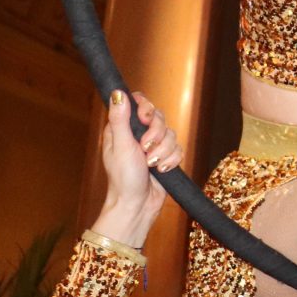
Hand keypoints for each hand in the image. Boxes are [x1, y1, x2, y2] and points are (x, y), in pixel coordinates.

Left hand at [94, 91, 180, 249]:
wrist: (138, 204)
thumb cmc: (123, 178)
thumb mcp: (120, 146)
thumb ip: (120, 119)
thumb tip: (117, 93)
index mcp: (122, 128)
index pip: (139, 103)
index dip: (146, 108)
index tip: (144, 118)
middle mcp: (138, 134)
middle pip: (159, 117)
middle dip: (156, 134)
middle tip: (146, 148)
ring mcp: (153, 145)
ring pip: (171, 134)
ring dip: (164, 151)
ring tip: (152, 164)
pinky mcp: (166, 157)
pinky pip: (179, 149)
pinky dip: (172, 160)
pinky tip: (161, 170)